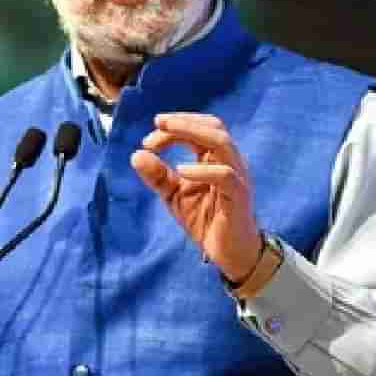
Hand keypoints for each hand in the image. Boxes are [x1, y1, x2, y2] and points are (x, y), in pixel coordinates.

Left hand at [130, 113, 262, 284]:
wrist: (228, 253)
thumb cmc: (205, 219)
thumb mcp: (174, 195)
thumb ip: (158, 176)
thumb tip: (136, 154)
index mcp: (216, 158)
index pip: (200, 128)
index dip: (175, 126)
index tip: (148, 140)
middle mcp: (230, 161)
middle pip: (214, 126)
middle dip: (184, 121)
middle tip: (158, 123)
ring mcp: (237, 177)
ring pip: (222, 142)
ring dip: (192, 132)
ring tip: (166, 133)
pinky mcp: (239, 196)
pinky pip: (225, 175)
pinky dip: (202, 170)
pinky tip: (180, 171)